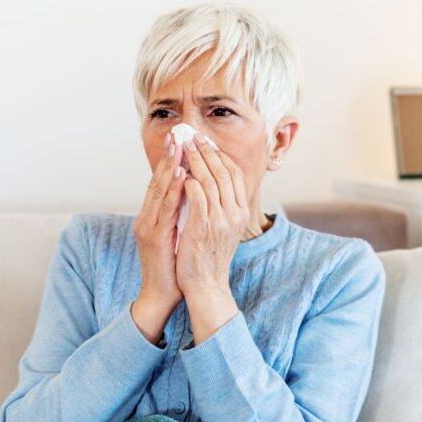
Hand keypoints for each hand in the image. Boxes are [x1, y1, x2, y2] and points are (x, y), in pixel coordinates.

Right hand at [131, 133, 186, 343]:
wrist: (160, 294)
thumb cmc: (171, 267)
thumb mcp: (175, 235)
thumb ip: (179, 215)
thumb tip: (191, 196)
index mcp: (152, 218)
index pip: (161, 184)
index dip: (169, 162)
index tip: (180, 141)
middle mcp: (147, 218)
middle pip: (157, 181)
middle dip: (168, 157)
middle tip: (178, 134)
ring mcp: (148, 227)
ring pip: (159, 191)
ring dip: (169, 167)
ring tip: (179, 147)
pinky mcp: (154, 238)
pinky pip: (165, 210)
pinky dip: (173, 191)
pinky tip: (181, 177)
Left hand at [177, 131, 249, 342]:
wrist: (205, 286)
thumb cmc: (208, 257)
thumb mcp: (221, 228)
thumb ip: (220, 206)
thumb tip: (211, 182)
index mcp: (240, 212)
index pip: (234, 173)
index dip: (219, 154)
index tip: (205, 141)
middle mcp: (235, 214)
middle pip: (223, 171)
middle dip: (206, 150)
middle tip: (192, 135)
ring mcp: (220, 221)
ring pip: (210, 179)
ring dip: (195, 160)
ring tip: (183, 145)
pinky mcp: (203, 228)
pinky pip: (197, 196)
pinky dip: (189, 181)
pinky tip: (180, 171)